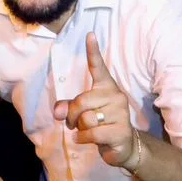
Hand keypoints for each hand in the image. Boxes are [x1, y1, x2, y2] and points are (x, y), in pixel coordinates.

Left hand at [53, 33, 139, 168]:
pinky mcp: (121, 131)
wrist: (123, 146)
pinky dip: (82, 138)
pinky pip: (91, 133)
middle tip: (75, 123)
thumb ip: (67, 107)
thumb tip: (58, 112)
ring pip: (86, 119)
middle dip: (72, 116)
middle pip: (81, 101)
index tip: (90, 34)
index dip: (93, 51)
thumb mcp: (81, 113)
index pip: (98, 67)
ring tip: (85, 131)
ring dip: (79, 129)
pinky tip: (85, 139)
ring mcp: (121, 113)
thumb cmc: (100, 124)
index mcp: (106, 87)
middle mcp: (116, 96)